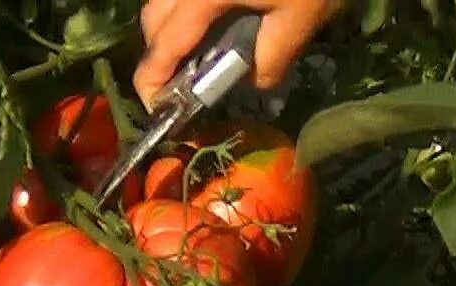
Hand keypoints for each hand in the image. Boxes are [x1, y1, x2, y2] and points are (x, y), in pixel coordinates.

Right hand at [134, 0, 342, 107]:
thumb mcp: (302, 19)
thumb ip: (271, 58)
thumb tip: (250, 79)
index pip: (163, 47)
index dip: (153, 81)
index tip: (156, 106)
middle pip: (153, 18)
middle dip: (158, 53)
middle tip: (184, 80)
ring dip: (172, 25)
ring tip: (201, 47)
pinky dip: (188, 5)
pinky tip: (216, 14)